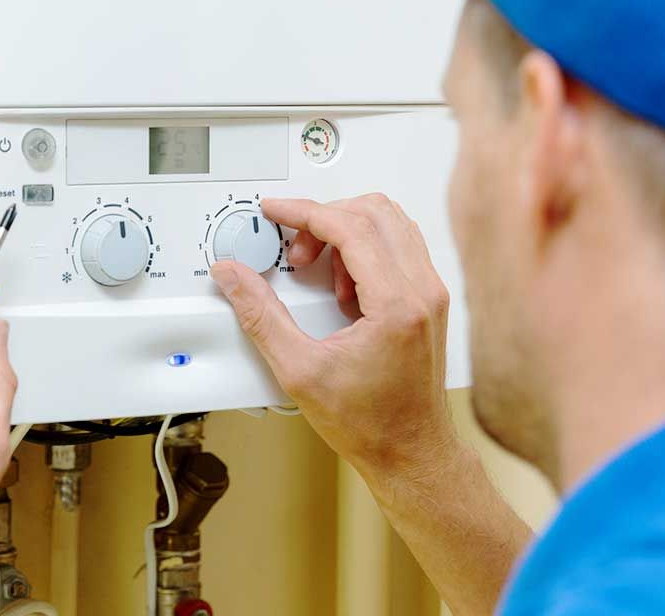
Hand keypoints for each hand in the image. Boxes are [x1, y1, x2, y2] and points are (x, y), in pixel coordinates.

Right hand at [210, 195, 455, 477]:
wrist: (411, 454)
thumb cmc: (371, 424)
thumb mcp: (299, 370)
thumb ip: (260, 316)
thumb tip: (234, 276)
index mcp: (397, 304)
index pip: (350, 227)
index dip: (304, 211)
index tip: (275, 211)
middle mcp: (423, 291)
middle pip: (374, 212)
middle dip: (324, 219)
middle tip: (294, 250)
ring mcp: (430, 294)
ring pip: (390, 224)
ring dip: (345, 232)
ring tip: (316, 271)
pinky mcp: (428, 301)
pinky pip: (398, 247)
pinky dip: (363, 250)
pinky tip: (340, 288)